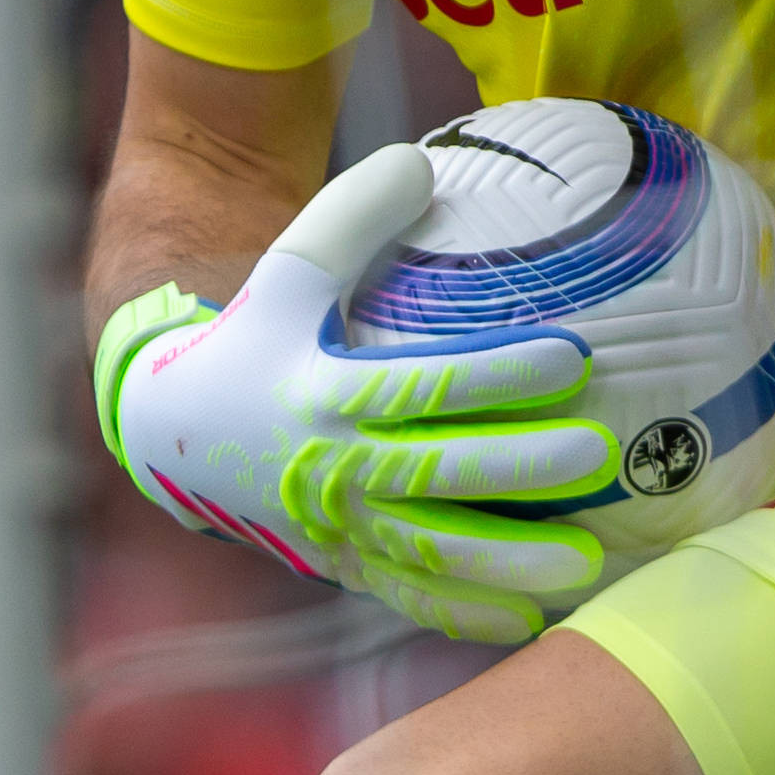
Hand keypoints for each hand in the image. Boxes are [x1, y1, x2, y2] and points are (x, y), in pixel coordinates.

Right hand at [95, 145, 618, 642]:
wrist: (178, 436)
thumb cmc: (253, 336)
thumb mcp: (286, 268)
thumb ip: (349, 213)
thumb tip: (420, 160)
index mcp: (321, 388)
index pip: (422, 382)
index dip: (495, 372)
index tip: (571, 358)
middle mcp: (331, 463)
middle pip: (438, 470)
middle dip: (519, 467)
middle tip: (596, 456)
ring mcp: (339, 524)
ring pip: (431, 550)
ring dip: (508, 561)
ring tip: (583, 561)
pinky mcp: (343, 564)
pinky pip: (409, 596)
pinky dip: (465, 611)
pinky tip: (530, 615)